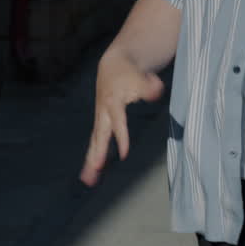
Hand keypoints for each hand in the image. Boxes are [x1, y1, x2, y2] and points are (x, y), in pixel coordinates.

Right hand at [78, 47, 165, 186]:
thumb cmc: (129, 72)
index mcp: (112, 101)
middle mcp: (103, 112)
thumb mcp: (141, 76)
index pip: (118, 122)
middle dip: (97, 154)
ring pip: (95, 142)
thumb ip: (150, 86)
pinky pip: (96, 142)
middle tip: (95, 171)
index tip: (124, 154)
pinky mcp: (100, 123)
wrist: (113, 65)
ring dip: (91, 161)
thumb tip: (156, 91)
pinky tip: (90, 173)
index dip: (121, 137)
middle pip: (99, 136)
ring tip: (88, 180)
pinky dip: (92, 157)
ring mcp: (100, 118)